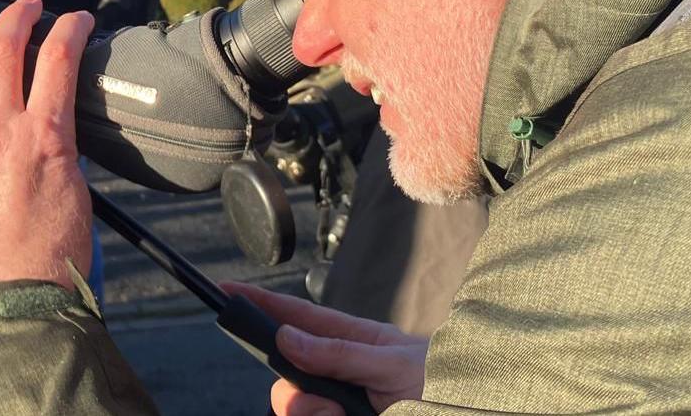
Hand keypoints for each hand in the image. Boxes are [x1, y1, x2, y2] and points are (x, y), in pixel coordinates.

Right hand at [224, 282, 428, 415]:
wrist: (465, 412)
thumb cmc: (442, 384)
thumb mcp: (392, 365)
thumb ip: (338, 352)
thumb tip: (286, 338)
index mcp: (352, 342)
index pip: (296, 317)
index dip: (260, 302)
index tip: (225, 288)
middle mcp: (339, 372)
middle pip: (287, 378)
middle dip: (296, 396)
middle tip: (330, 409)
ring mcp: (339, 403)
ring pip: (296, 408)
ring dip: (315, 415)